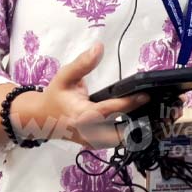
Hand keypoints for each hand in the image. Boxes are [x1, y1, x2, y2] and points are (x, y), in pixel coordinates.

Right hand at [13, 43, 148, 147]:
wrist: (41, 118)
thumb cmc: (55, 95)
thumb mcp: (65, 76)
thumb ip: (83, 63)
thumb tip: (99, 47)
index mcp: (82, 115)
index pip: (110, 110)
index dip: (128, 103)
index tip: (144, 95)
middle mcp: (89, 132)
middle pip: (119, 135)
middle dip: (136, 125)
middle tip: (150, 109)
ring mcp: (92, 141)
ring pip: (119, 142)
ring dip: (132, 130)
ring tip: (144, 112)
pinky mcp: (94, 144)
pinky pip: (114, 141)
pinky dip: (125, 132)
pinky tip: (134, 118)